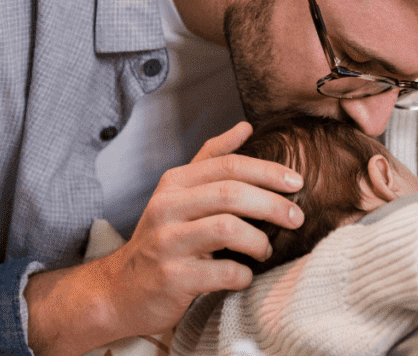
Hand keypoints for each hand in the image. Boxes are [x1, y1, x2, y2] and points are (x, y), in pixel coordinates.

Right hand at [25, 122, 303, 355]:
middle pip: (231, 194)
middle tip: (296, 218)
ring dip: (258, 241)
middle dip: (272, 204)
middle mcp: (167, 207)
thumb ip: (212, 159)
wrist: (120, 291)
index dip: (268, 171)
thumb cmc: (164, 238)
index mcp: (175, 182)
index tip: (297, 183)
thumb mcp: (180, 193)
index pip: (229, 166)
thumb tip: (246, 126)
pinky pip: (223, 272)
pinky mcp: (172, 277)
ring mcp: (167, 242)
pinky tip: (244, 276)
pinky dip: (243, 275)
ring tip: (265, 250)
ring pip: (228, 229)